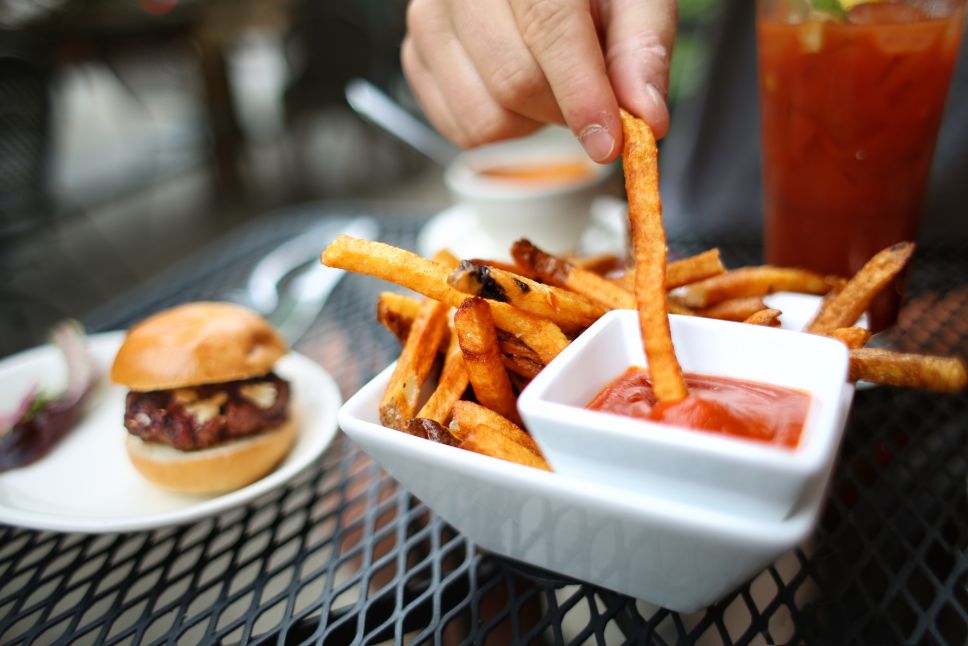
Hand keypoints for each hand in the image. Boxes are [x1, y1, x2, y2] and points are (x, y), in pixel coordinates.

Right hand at [401, 0, 676, 162]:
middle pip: (514, 81)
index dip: (580, 93)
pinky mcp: (414, 56)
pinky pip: (460, 130)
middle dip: (564, 111)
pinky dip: (501, 128)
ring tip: (549, 85)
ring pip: (484, 117)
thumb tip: (647, 117)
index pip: (548, 27)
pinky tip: (515, 91)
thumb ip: (643, 49)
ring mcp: (428, 19)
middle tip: (592, 100)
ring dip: (531, 123)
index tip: (609, 142)